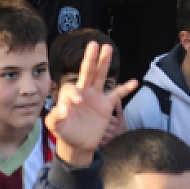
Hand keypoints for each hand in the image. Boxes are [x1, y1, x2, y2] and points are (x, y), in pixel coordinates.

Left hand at [46, 40, 136, 166]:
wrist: (78, 144)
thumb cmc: (64, 132)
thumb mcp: (55, 126)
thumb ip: (55, 117)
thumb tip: (63, 108)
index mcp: (68, 94)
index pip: (72, 87)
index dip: (75, 93)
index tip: (79, 102)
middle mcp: (83, 91)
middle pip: (87, 71)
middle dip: (90, 58)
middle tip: (93, 44)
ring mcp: (95, 97)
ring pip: (100, 76)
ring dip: (104, 63)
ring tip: (108, 48)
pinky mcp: (106, 105)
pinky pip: (116, 94)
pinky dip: (125, 88)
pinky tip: (134, 82)